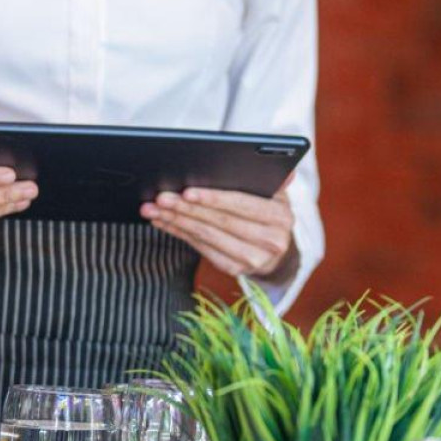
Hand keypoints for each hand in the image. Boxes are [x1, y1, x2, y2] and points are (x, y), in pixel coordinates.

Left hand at [140, 182, 294, 278]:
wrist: (277, 251)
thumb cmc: (269, 213)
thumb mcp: (276, 193)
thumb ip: (274, 179)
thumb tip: (285, 170)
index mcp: (281, 217)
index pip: (242, 204)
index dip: (214, 198)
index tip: (187, 191)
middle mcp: (271, 241)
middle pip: (221, 221)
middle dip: (187, 208)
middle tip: (161, 198)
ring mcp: (253, 259)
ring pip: (207, 236)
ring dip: (177, 221)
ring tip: (154, 209)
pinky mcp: (235, 269)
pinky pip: (202, 248)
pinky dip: (180, 233)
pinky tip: (164, 222)